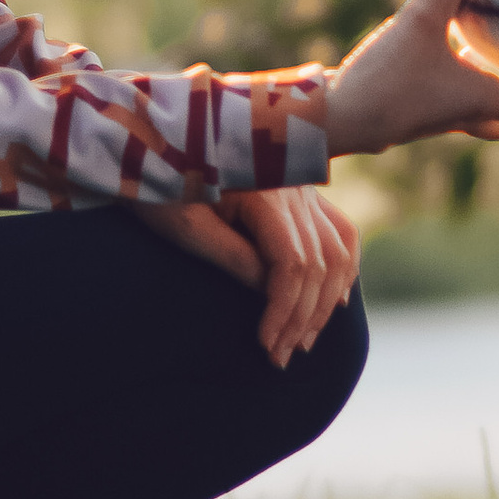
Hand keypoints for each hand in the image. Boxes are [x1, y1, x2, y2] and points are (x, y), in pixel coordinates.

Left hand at [139, 185, 361, 367]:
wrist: (154, 141)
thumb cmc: (161, 183)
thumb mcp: (186, 226)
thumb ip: (233, 258)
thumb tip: (270, 294)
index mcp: (265, 190)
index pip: (293, 263)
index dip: (282, 309)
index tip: (264, 344)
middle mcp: (294, 186)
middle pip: (319, 262)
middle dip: (302, 316)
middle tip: (279, 356)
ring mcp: (302, 186)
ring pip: (337, 250)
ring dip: (324, 301)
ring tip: (301, 340)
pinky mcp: (300, 190)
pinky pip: (339, 230)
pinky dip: (343, 266)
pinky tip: (335, 300)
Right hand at [320, 0, 498, 157]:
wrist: (334, 121)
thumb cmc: (388, 79)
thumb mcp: (421, 21)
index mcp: (480, 99)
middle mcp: (463, 115)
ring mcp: (435, 120)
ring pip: (474, 109)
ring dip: (478, 81)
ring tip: (471, 43)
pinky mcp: (408, 116)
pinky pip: (442, 103)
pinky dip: (446, 80)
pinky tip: (431, 49)